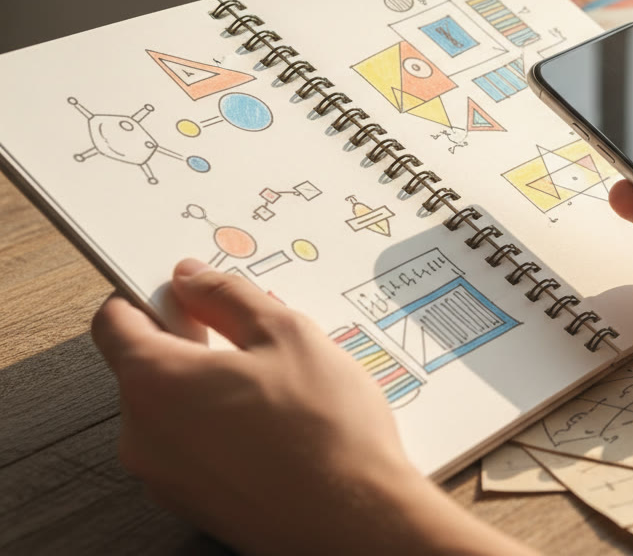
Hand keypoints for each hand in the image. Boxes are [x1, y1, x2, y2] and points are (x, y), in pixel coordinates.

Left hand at [91, 259, 533, 555]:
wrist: (353, 519)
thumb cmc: (325, 430)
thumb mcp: (288, 333)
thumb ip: (229, 296)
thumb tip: (193, 278)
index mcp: (154, 381)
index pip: (114, 322)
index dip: (148, 295)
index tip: (185, 291)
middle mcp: (142, 433)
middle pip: (144, 367)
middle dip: (192, 344)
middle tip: (252, 338)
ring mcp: (163, 476)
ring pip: (171, 410)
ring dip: (210, 389)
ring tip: (277, 388)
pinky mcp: (191, 503)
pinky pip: (191, 448)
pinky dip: (221, 428)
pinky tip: (275, 426)